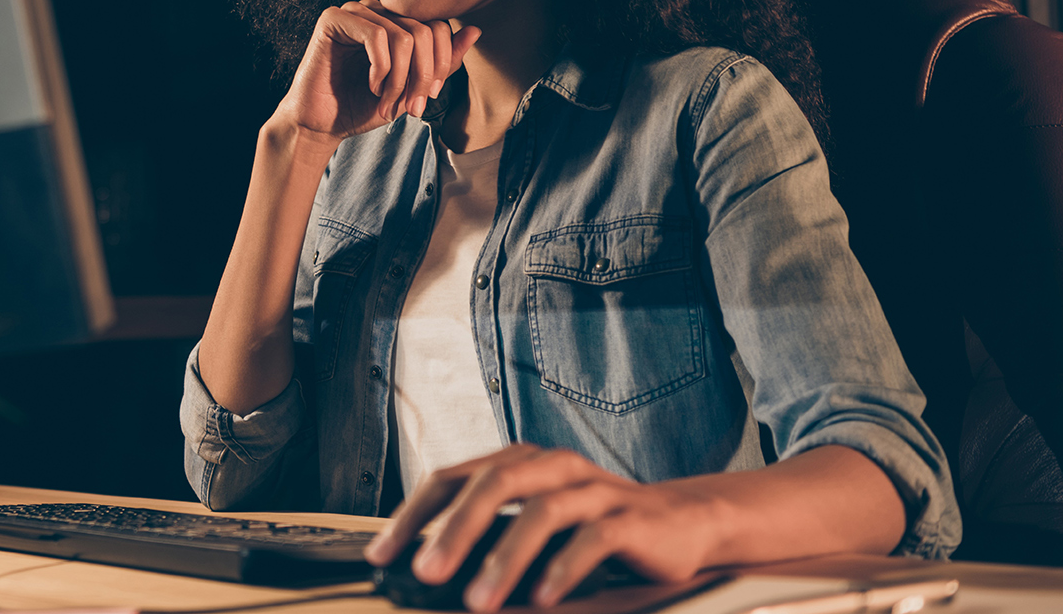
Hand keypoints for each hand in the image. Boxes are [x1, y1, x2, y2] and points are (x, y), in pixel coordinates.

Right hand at [272, 1, 479, 145]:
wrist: (320, 124)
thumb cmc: (362, 106)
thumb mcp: (412, 87)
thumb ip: (442, 61)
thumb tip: (475, 30)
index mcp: (395, 22)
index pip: (438, 28)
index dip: (441, 65)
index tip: (427, 99)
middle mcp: (377, 10)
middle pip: (425, 31)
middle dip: (423, 76)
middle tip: (411, 109)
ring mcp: (355, 11)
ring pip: (404, 36)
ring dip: (401, 80)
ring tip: (388, 104)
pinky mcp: (334, 19)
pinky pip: (377, 36)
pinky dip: (381, 70)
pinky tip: (371, 87)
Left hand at [362, 444, 727, 610]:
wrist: (680, 523)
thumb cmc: (593, 526)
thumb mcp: (534, 525)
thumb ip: (488, 536)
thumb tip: (426, 568)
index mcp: (519, 462)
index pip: (452, 479)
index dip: (413, 516)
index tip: (382, 556)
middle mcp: (552, 466)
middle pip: (493, 484)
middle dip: (453, 531)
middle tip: (425, 572)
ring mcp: (594, 489)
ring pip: (542, 512)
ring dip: (505, 560)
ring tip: (479, 602)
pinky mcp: (631, 518)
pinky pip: (594, 539)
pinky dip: (563, 569)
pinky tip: (541, 599)